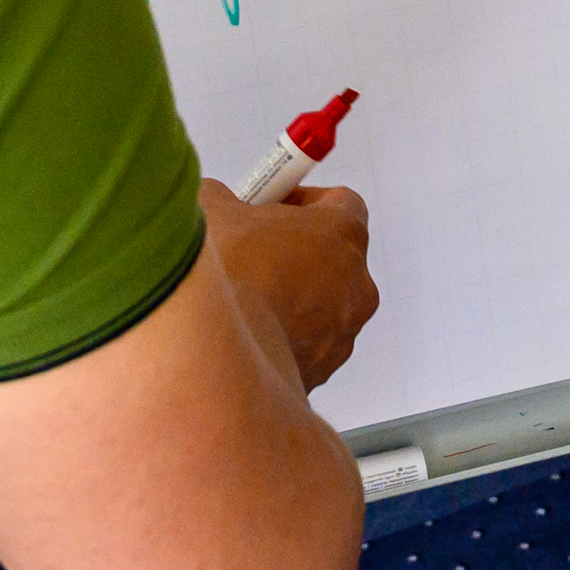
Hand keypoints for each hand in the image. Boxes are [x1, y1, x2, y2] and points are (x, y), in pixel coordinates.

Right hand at [199, 180, 377, 390]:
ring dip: (289, 299)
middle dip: (296, 253)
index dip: (307, 203)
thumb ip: (228, 198)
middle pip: (333, 258)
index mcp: (343, 233)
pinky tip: (242, 333)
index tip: (275, 207)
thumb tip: (220, 205)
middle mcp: (356, 284)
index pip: (343, 204)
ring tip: (242, 299)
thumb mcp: (213, 207)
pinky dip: (280, 337)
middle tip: (253, 252)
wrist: (217, 355)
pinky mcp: (322, 371)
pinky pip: (304, 345)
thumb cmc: (225, 276)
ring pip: (319, 306)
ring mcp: (342, 333)